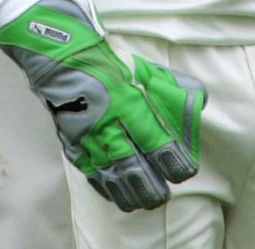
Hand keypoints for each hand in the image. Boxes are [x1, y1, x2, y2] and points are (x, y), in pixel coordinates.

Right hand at [0, 0, 205, 211]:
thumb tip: (199, 99)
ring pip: (111, 176)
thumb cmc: (101, 56)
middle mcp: (109, 124)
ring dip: (129, 192)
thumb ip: (168, 86)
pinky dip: (103, 185)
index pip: (158, 144)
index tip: (184, 170)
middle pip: (135, 169)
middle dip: (152, 187)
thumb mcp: (139, 66)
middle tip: (163, 195)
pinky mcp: (70, 140)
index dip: (174, 163)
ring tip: (143, 201)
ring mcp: (86, 136)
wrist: (55, 51)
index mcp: (129, 103)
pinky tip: (114, 193)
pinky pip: (88, 170)